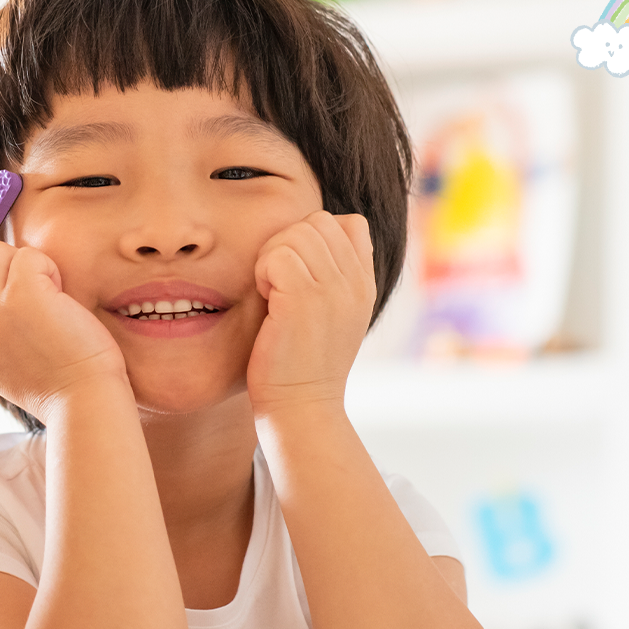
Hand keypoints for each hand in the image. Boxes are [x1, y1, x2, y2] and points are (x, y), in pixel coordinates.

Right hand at [0, 239, 128, 419]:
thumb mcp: (0, 362)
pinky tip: (60, 293)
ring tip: (47, 289)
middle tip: (23, 278)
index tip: (4, 284)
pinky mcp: (21, 295)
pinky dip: (47, 266)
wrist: (83, 403)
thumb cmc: (57, 382)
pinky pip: (26, 256)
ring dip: (22, 261)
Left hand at [246, 211, 376, 415]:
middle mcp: (355, 284)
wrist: (300, 406)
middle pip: (317, 222)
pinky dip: (263, 272)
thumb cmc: (302, 363)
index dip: (315, 235)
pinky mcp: (304, 300)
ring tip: (271, 292)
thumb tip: (309, 238)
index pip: (350, 223)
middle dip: (287, 243)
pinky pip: (278, 255)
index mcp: (365, 285)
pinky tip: (266, 300)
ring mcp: (333, 291)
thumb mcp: (334, 317)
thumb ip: (333, 278)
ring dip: (272, 258)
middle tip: (277, 282)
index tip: (298, 271)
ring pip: (296, 234)